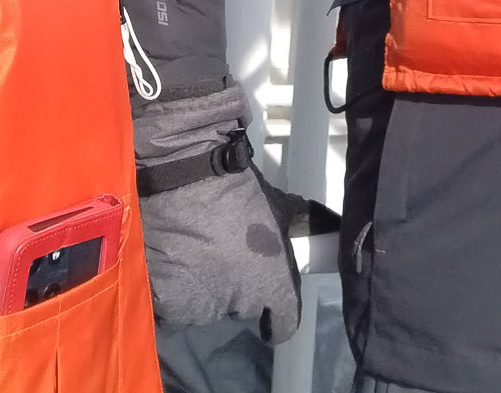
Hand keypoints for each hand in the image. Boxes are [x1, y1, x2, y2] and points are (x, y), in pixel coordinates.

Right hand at [133, 83, 307, 342]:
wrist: (183, 177)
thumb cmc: (236, 189)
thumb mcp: (281, 206)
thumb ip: (307, 224)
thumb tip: (335, 225)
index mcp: (272, 287)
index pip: (283, 323)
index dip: (277, 318)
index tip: (269, 311)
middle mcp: (238, 306)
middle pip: (238, 309)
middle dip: (233, 291)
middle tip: (222, 258)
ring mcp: (198, 307)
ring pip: (203, 308)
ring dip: (200, 291)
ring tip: (192, 256)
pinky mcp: (165, 302)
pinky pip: (171, 305)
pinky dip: (170, 289)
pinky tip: (169, 262)